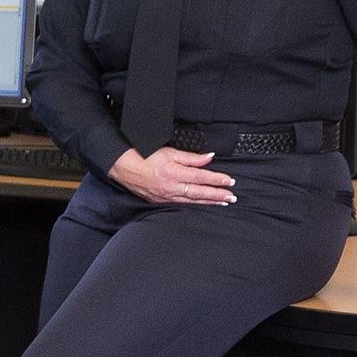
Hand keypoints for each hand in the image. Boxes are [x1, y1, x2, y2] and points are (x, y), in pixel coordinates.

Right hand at [108, 146, 235, 206]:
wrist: (124, 167)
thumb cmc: (145, 156)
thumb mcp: (169, 152)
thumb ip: (191, 158)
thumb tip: (208, 158)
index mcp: (174, 173)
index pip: (201, 177)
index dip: (217, 179)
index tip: (230, 181)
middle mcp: (172, 187)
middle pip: (200, 192)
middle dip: (217, 194)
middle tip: (232, 196)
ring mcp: (166, 196)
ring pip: (193, 201)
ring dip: (210, 201)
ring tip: (223, 202)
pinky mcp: (161, 201)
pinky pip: (183, 204)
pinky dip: (195, 204)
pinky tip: (204, 204)